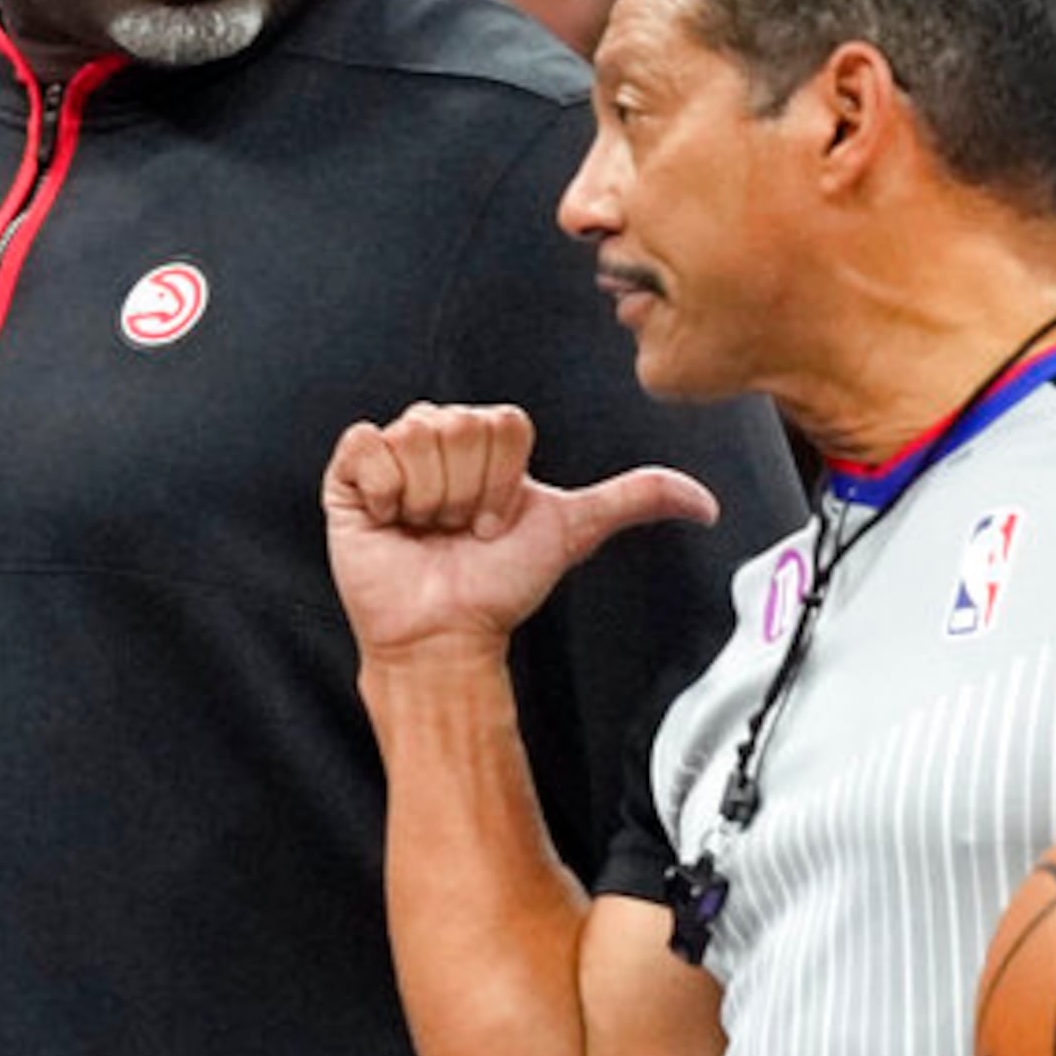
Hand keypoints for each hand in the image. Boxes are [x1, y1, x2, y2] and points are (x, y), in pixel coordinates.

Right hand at [324, 404, 715, 666]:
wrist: (445, 631)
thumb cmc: (500, 585)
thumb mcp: (572, 532)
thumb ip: (635, 500)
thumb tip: (706, 504)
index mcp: (485, 440)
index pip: (503, 423)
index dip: (504, 480)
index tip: (495, 521)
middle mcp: (438, 436)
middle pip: (460, 425)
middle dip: (466, 491)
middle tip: (458, 530)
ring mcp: (391, 453)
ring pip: (417, 436)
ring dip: (428, 498)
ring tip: (425, 530)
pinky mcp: (349, 473)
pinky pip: (368, 446)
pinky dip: (384, 491)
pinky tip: (390, 521)